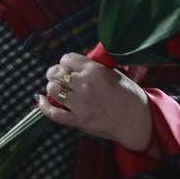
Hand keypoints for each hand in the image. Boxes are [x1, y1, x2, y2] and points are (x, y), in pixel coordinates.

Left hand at [38, 52, 152, 150]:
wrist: (138, 119)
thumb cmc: (128, 95)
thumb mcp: (113, 73)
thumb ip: (92, 68)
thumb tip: (73, 64)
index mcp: (94, 70)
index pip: (66, 59)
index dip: (65, 63)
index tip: (67, 68)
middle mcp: (84, 84)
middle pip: (55, 73)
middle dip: (54, 74)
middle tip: (58, 79)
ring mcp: (80, 103)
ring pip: (51, 89)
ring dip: (52, 89)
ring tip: (58, 91)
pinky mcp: (78, 119)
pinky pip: (52, 112)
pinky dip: (43, 106)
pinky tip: (41, 100)